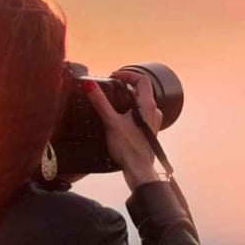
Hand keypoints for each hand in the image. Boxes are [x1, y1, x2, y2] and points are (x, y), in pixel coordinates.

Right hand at [84, 70, 163, 190]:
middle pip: (141, 90)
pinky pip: (141, 114)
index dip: (127, 74)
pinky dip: (130, 110)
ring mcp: (153, 122)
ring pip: (141, 103)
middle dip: (126, 86)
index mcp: (148, 105)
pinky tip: (119, 118)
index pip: (142, 79)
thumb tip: (90, 85)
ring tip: (114, 102)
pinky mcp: (148, 131)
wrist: (138, 171)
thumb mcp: (110, 122)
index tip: (114, 75)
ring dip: (128, 99)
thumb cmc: (128, 149)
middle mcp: (154, 112)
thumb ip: (100, 102)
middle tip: (112, 87)